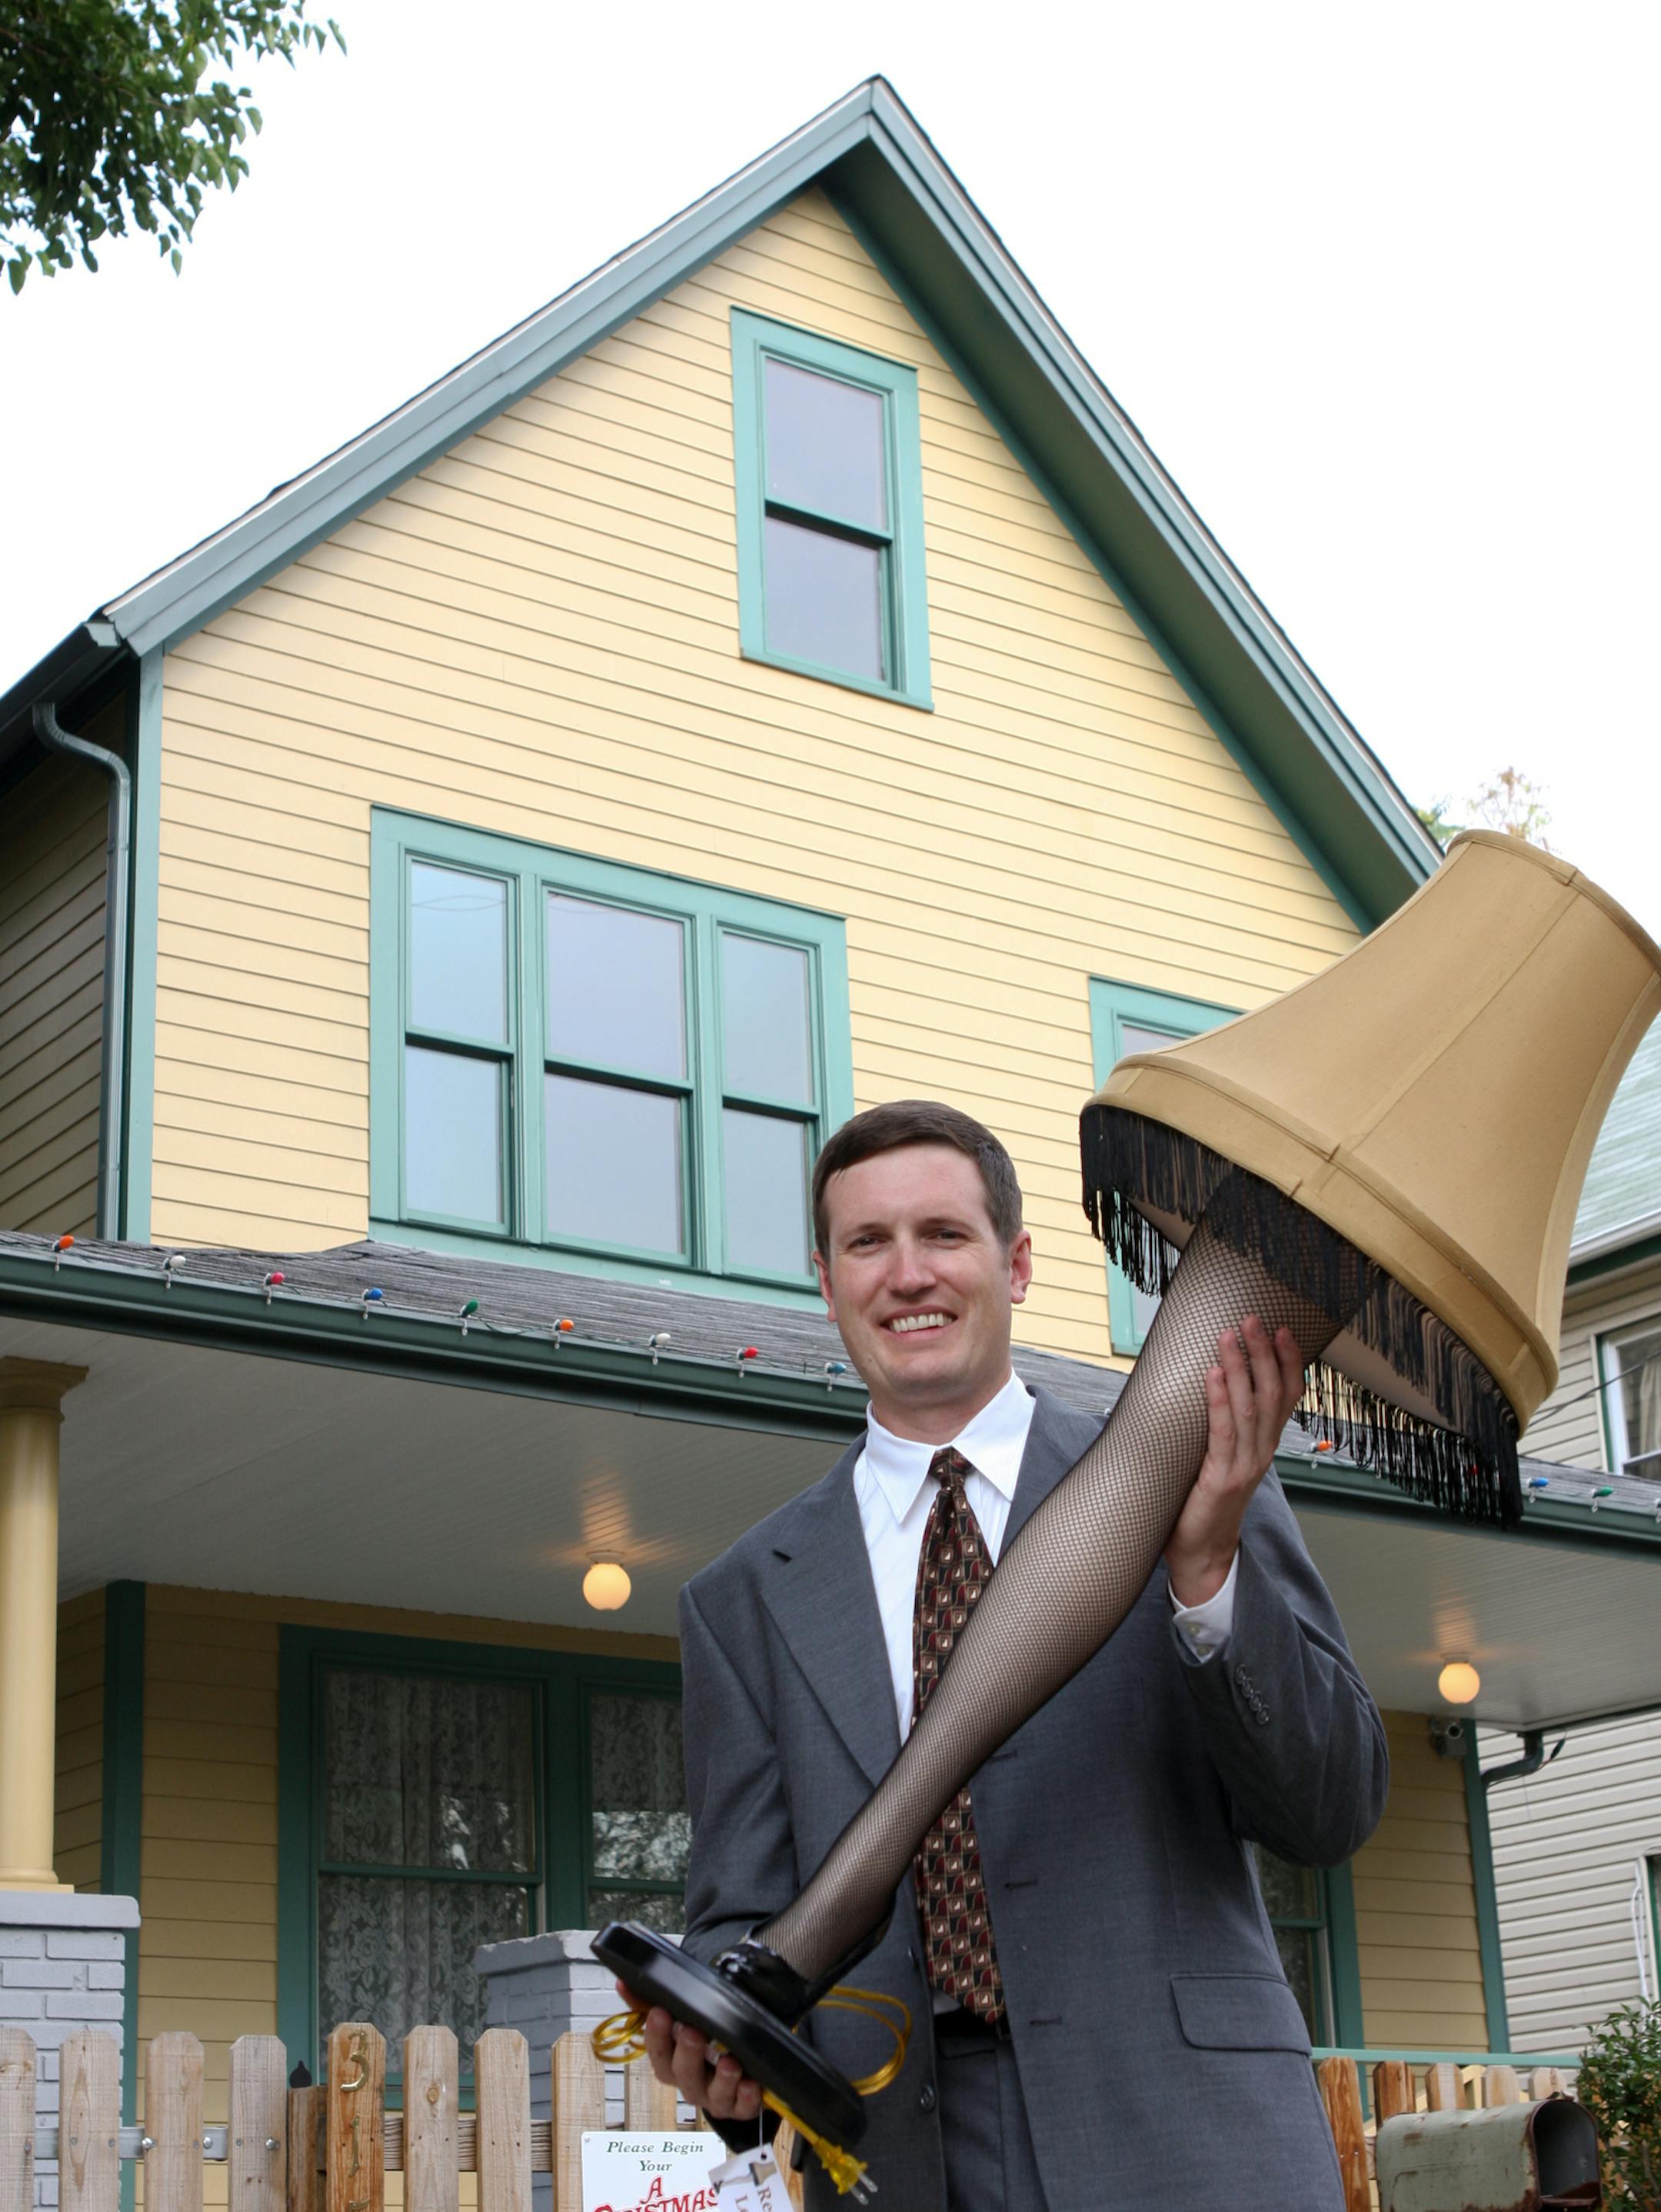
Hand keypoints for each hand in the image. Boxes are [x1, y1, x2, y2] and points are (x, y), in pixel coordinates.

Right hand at [619, 1982, 763, 2127]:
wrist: (730, 2078)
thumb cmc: (700, 2045)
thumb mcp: (677, 2023)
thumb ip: (648, 2004)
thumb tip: (623, 1982)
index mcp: (671, 2062)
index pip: (657, 2051)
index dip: (656, 2034)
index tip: (660, 2012)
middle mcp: (690, 2082)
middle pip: (683, 2074)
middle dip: (687, 2053)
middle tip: (692, 2033)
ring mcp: (714, 2098)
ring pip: (714, 2094)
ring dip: (721, 2079)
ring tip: (729, 2063)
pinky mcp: (739, 2108)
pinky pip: (743, 2107)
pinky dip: (747, 2097)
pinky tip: (751, 2084)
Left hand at [1164, 1315, 1302, 1606]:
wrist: (1201, 1554)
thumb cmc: (1204, 1501)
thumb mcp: (1223, 1458)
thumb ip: (1227, 1427)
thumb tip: (1211, 1379)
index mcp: (1265, 1445)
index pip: (1287, 1396)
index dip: (1289, 1362)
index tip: (1284, 1328)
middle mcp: (1261, 1453)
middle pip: (1272, 1394)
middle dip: (1264, 1353)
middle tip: (1254, 1320)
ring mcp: (1244, 1466)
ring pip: (1250, 1408)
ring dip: (1240, 1368)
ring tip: (1231, 1336)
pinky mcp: (1222, 1479)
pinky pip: (1223, 1434)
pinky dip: (1218, 1401)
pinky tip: (1211, 1375)